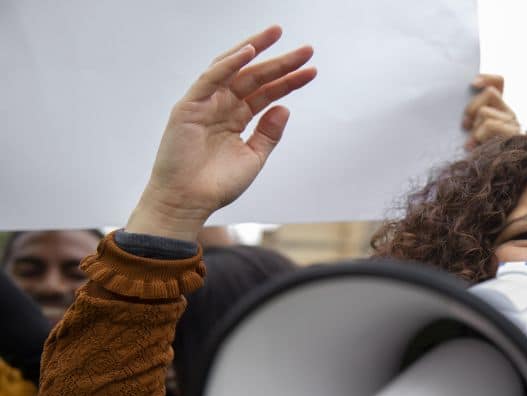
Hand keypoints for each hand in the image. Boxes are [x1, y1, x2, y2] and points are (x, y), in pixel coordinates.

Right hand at [126, 26, 316, 240]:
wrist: (188, 203)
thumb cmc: (216, 185)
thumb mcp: (253, 157)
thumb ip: (268, 134)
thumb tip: (285, 108)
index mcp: (236, 118)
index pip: (266, 93)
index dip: (289, 81)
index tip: (311, 70)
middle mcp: (221, 106)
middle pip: (254, 77)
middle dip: (280, 62)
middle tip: (307, 50)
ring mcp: (205, 104)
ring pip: (233, 70)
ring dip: (255, 49)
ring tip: (277, 34)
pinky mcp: (188, 106)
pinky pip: (210, 79)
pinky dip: (228, 64)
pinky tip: (248, 52)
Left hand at [462, 74, 519, 150]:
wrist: (493, 181)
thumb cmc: (477, 157)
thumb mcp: (471, 133)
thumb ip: (470, 118)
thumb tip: (463, 107)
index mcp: (500, 110)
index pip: (499, 82)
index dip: (487, 77)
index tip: (473, 84)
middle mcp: (509, 114)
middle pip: (490, 92)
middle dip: (471, 108)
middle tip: (464, 125)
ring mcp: (513, 124)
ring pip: (485, 112)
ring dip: (475, 129)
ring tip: (473, 144)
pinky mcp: (514, 135)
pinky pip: (489, 125)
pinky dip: (478, 136)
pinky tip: (474, 148)